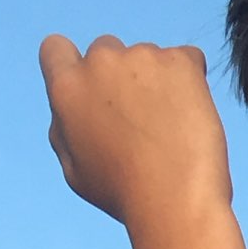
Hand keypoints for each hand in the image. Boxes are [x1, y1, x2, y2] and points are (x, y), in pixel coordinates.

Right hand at [38, 33, 233, 234]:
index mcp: (66, 88)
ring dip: (157, 80)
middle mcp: (99, 62)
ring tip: (171, 128)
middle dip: (120, 74)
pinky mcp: (179, 61)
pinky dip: (190, 81)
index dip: (73, 63)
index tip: (93, 86)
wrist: (175, 200)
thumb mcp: (75, 169)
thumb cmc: (124, 194)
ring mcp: (141, 57)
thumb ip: (65, 129)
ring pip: (148, 57)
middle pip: (106, 50)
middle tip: (141, 118)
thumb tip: (68, 110)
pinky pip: (186, 60)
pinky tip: (192, 117)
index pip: (55, 48)